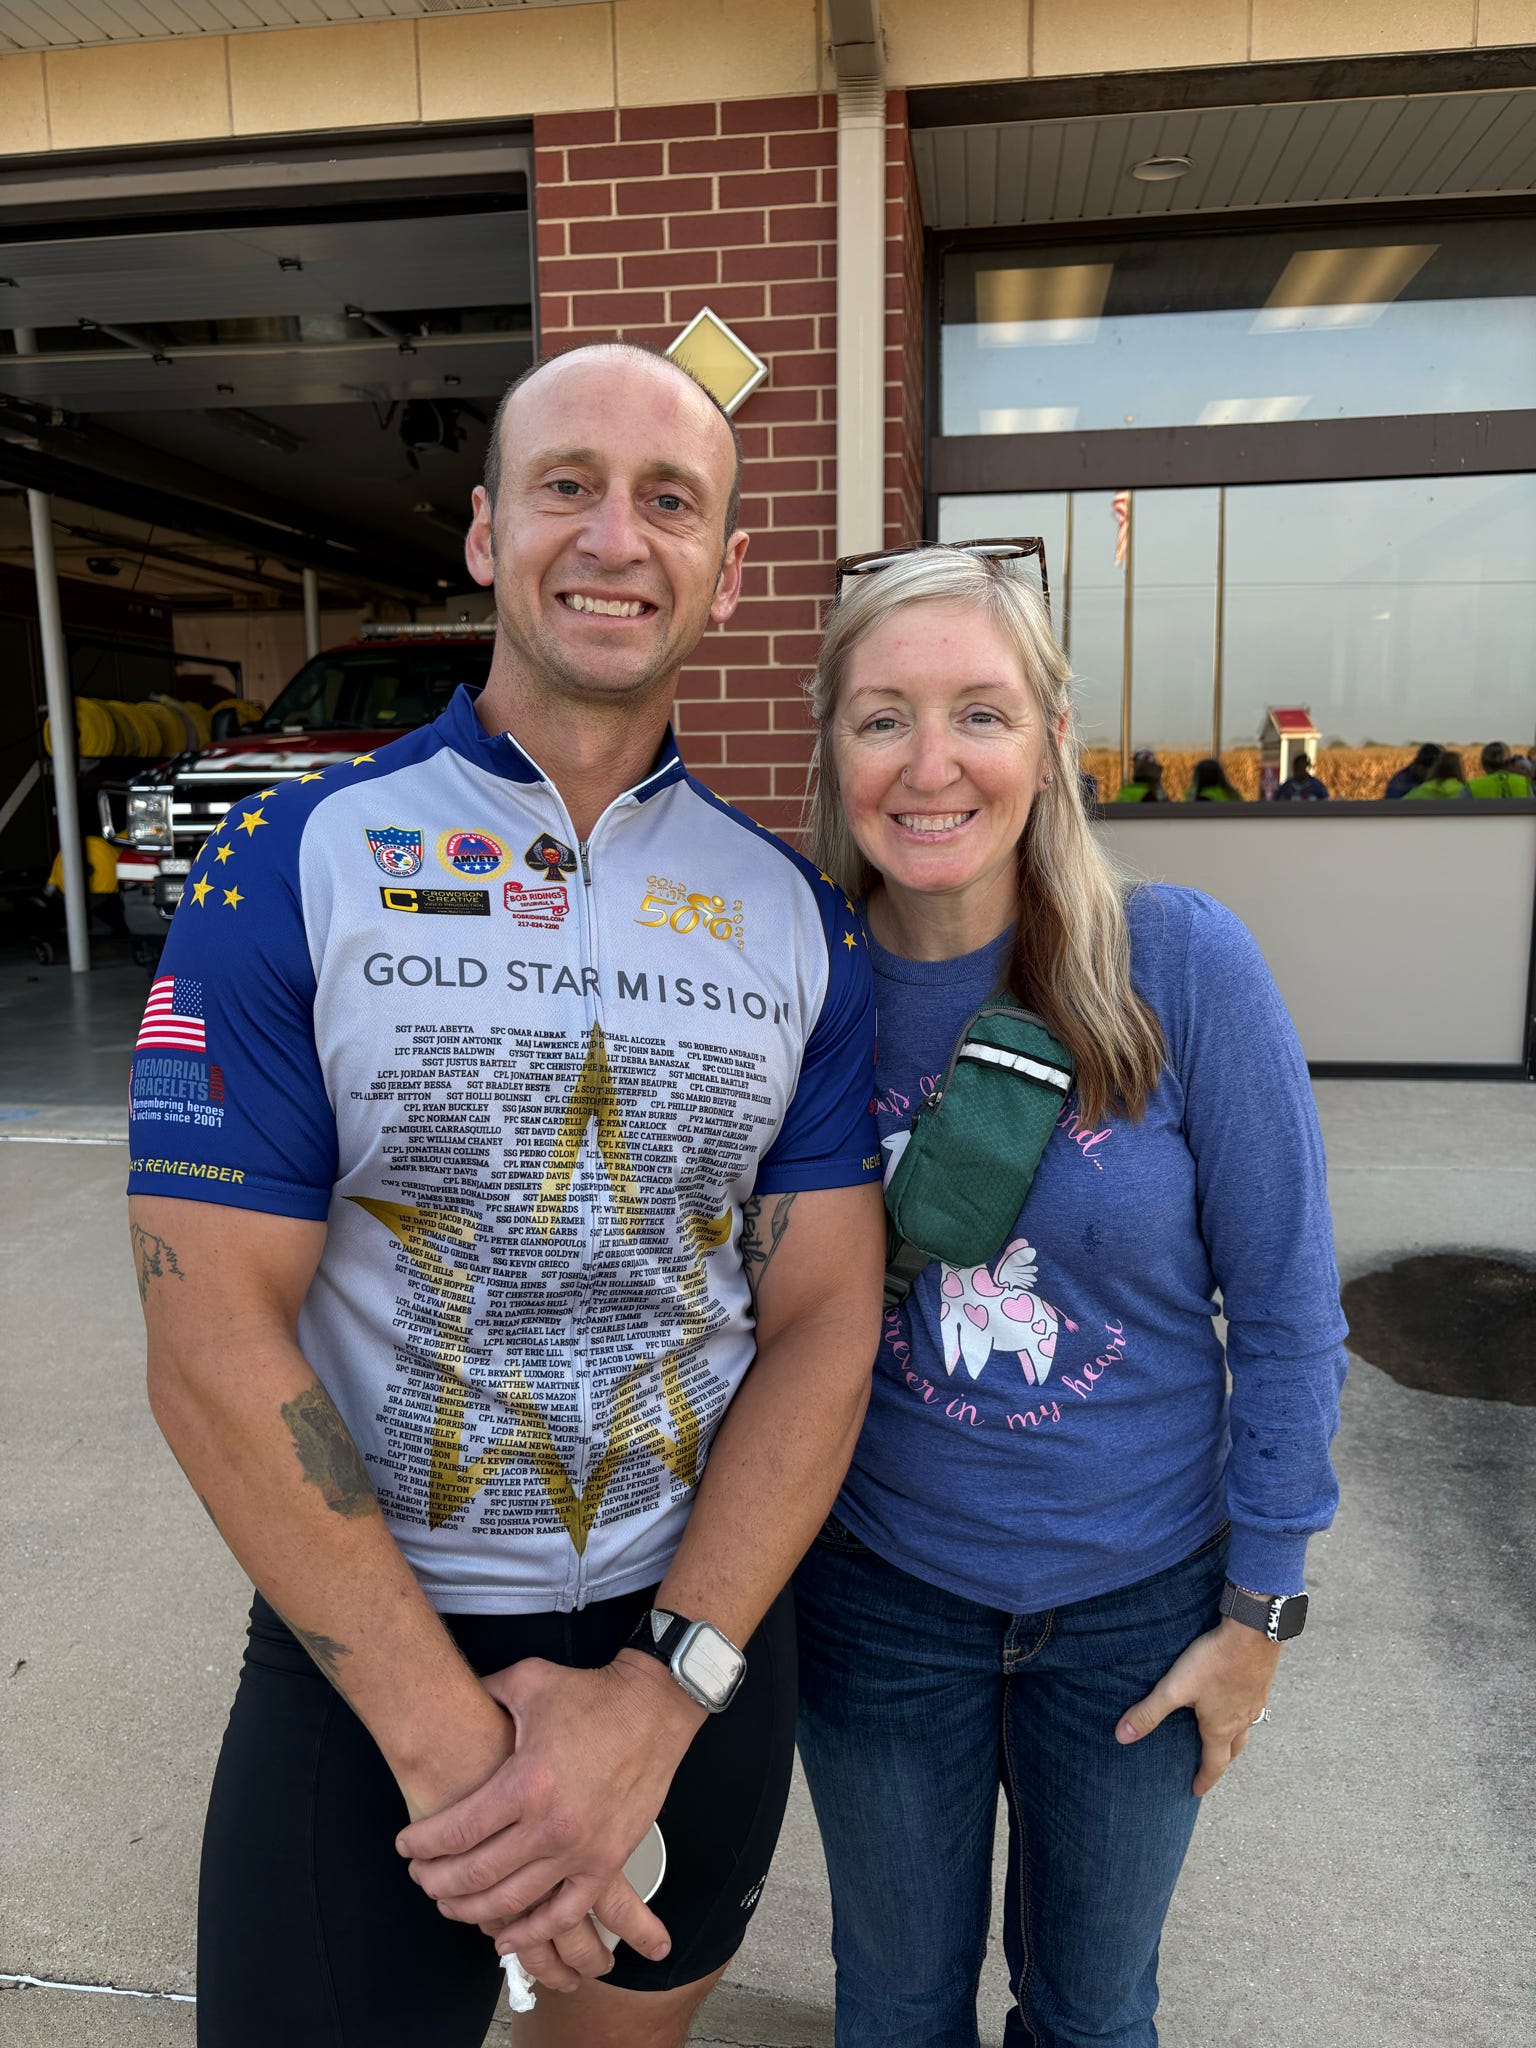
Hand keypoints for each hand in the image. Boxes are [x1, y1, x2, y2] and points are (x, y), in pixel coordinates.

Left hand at [395, 1652, 704, 1984]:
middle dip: (437, 1882)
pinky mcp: (607, 1861)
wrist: (654, 1707)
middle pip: (477, 1873)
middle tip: (419, 1878)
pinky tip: (506, 1938)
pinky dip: (532, 1932)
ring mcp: (581, 1850)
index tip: (406, 1847)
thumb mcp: (526, 1680)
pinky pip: (565, 1913)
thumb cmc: (590, 1694)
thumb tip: (450, 1696)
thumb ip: (483, 1693)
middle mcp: (549, 1826)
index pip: (457, 1831)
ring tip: (450, 1904)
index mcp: (525, 1783)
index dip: (423, 1844)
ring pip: (514, 1901)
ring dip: (474, 1910)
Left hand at [1115, 1618, 1280, 1794]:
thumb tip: (1123, 1736)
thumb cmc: (1214, 1661)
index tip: (1195, 1790)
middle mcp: (1242, 1720)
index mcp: (1221, 1728)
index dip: (1204, 1779)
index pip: (1213, 1764)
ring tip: (1222, 1735)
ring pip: (1245, 1729)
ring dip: (1233, 1738)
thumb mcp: (1176, 1688)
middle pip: (1233, 1750)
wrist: (1252, 1633)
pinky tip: (1234, 1700)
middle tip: (1210, 1766)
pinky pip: (1252, 1708)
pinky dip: (1241, 1714)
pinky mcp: (1261, 1683)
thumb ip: (1149, 1711)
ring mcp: (1255, 1702)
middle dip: (1221, 1761)